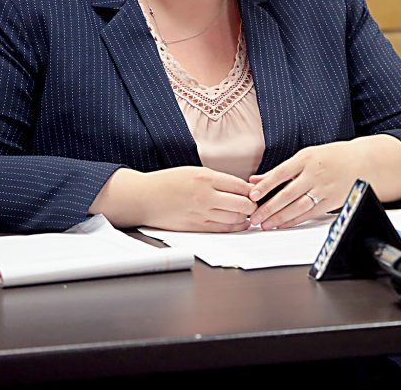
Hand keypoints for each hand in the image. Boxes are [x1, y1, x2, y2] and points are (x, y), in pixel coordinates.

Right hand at [90, 166, 256, 231]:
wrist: (144, 198)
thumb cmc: (168, 182)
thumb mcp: (194, 172)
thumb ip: (217, 179)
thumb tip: (241, 188)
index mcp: (205, 178)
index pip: (240, 186)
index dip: (252, 190)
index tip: (256, 192)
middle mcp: (205, 196)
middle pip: (242, 204)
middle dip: (253, 205)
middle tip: (256, 204)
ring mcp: (201, 213)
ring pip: (235, 219)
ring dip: (246, 217)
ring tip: (249, 214)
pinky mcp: (196, 227)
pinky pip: (222, 229)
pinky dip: (235, 227)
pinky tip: (240, 224)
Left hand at [248, 135, 400, 229]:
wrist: (362, 161)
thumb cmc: (332, 157)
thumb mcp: (306, 156)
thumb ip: (281, 170)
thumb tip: (255, 180)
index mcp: (306, 158)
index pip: (281, 173)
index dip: (266, 186)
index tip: (252, 196)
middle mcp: (315, 173)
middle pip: (288, 194)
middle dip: (269, 208)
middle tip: (254, 217)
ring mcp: (324, 188)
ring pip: (298, 206)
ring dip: (280, 217)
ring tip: (265, 224)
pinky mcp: (331, 201)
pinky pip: (310, 213)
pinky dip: (295, 220)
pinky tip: (283, 224)